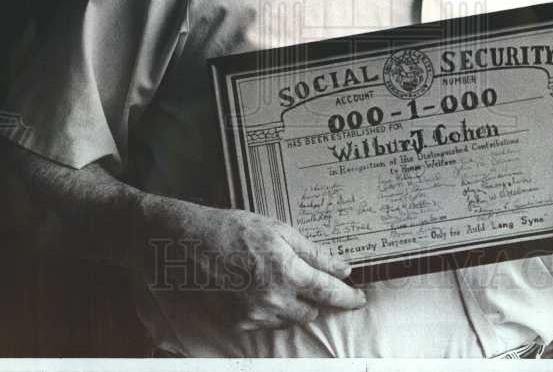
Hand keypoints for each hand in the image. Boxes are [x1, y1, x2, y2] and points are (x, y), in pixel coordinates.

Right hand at [139, 196, 366, 330]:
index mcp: (287, 271)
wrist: (191, 242)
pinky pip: (267, 323)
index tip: (360, 298)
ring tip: (279, 281)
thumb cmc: (237, 229)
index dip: (348, 297)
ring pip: (290, 320)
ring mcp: (254, 314)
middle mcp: (274, 298)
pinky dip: (270, 310)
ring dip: (294, 306)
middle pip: (311, 312)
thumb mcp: (279, 230)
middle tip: (311, 282)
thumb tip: (343, 267)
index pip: (329, 292)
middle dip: (316, 299)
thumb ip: (314, 252)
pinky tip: (258, 290)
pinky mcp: (238, 323)